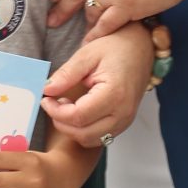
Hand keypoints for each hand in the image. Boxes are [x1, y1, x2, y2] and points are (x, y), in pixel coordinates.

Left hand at [40, 23, 152, 144]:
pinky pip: (99, 137)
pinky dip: (83, 130)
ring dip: (72, 129)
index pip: (78, 116)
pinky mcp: (124, 123)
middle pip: (83, 134)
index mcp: (115, 94)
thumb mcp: (87, 54)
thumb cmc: (117, 48)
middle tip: (52, 103)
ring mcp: (125, 120)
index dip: (56, 111)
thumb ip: (66, 74)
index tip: (46, 99)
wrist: (141, 48)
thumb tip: (46, 89)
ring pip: (90, 140)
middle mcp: (123, 112)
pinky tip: (77, 112)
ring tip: (65, 106)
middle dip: (61, 122)